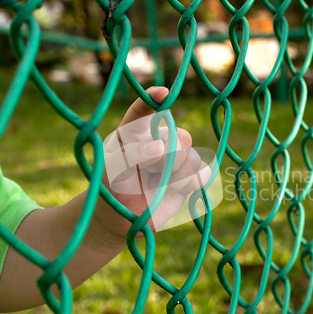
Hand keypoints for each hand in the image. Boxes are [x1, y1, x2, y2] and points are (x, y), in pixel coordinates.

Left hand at [93, 87, 210, 243]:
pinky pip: (202, 174)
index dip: (154, 99)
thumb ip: (130, 154)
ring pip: (192, 157)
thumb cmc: (110, 189)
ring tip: (158, 184)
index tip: (161, 94)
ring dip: (176, 175)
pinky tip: (173, 190)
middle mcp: (158, 140)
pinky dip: (189, 184)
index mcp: (134, 132)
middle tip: (151, 171)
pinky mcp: (188, 177)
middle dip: (169, 157)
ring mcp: (176, 158)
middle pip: (179, 137)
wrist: (121, 219)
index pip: (144, 111)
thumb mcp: (111, 170)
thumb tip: (160, 147)